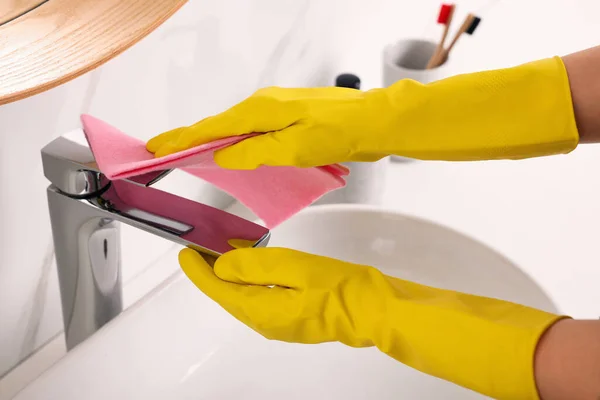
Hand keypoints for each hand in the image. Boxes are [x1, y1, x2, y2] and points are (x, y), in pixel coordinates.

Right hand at [147, 86, 390, 167]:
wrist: (372, 121)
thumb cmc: (338, 133)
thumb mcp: (293, 149)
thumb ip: (255, 153)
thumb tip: (224, 156)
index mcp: (260, 110)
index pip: (211, 128)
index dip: (183, 139)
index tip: (157, 147)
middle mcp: (263, 105)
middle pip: (219, 126)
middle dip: (190, 140)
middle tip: (163, 151)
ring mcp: (276, 110)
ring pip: (236, 129)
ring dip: (213, 142)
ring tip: (189, 155)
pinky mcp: (287, 118)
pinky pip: (253, 131)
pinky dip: (236, 142)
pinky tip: (231, 153)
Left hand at [180, 247, 562, 398]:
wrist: (374, 308)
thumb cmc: (340, 288)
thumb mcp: (293, 267)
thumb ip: (254, 266)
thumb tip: (224, 266)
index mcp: (261, 310)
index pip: (219, 289)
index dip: (198, 271)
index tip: (185, 253)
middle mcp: (265, 320)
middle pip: (228, 294)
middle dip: (211, 271)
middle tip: (202, 246)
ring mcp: (279, 320)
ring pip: (243, 295)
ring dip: (231, 274)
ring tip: (224, 249)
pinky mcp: (292, 314)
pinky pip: (260, 296)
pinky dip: (250, 279)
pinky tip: (254, 263)